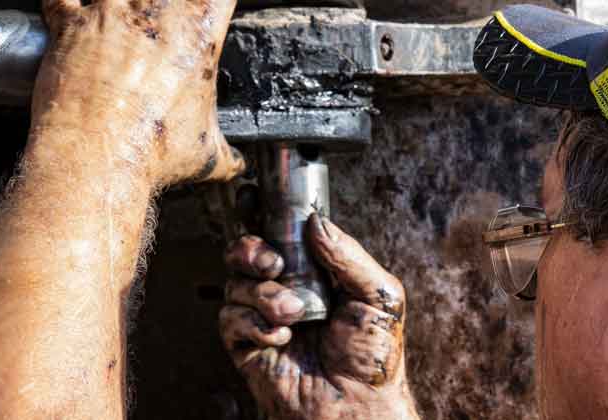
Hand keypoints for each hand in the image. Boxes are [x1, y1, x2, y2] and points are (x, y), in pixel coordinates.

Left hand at [33, 0, 244, 186]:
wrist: (98, 155)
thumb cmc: (154, 150)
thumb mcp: (208, 155)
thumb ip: (228, 154)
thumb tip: (235, 164)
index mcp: (200, 32)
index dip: (214, 4)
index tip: (210, 13)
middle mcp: (156, 11)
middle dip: (163, 6)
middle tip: (161, 28)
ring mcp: (110, 12)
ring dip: (118, 3)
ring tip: (124, 23)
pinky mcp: (69, 24)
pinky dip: (68, 5)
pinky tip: (76, 17)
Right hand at [219, 214, 419, 419]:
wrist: (358, 405)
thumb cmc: (374, 356)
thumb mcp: (378, 295)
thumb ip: (348, 254)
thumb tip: (316, 222)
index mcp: (315, 271)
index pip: (281, 232)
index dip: (262, 213)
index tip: (255, 200)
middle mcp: (285, 288)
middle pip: (245, 249)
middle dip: (251, 249)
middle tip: (274, 263)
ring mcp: (263, 315)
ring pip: (235, 282)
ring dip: (264, 294)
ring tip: (294, 314)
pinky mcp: (246, 344)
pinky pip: (230, 318)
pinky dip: (253, 323)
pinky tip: (281, 337)